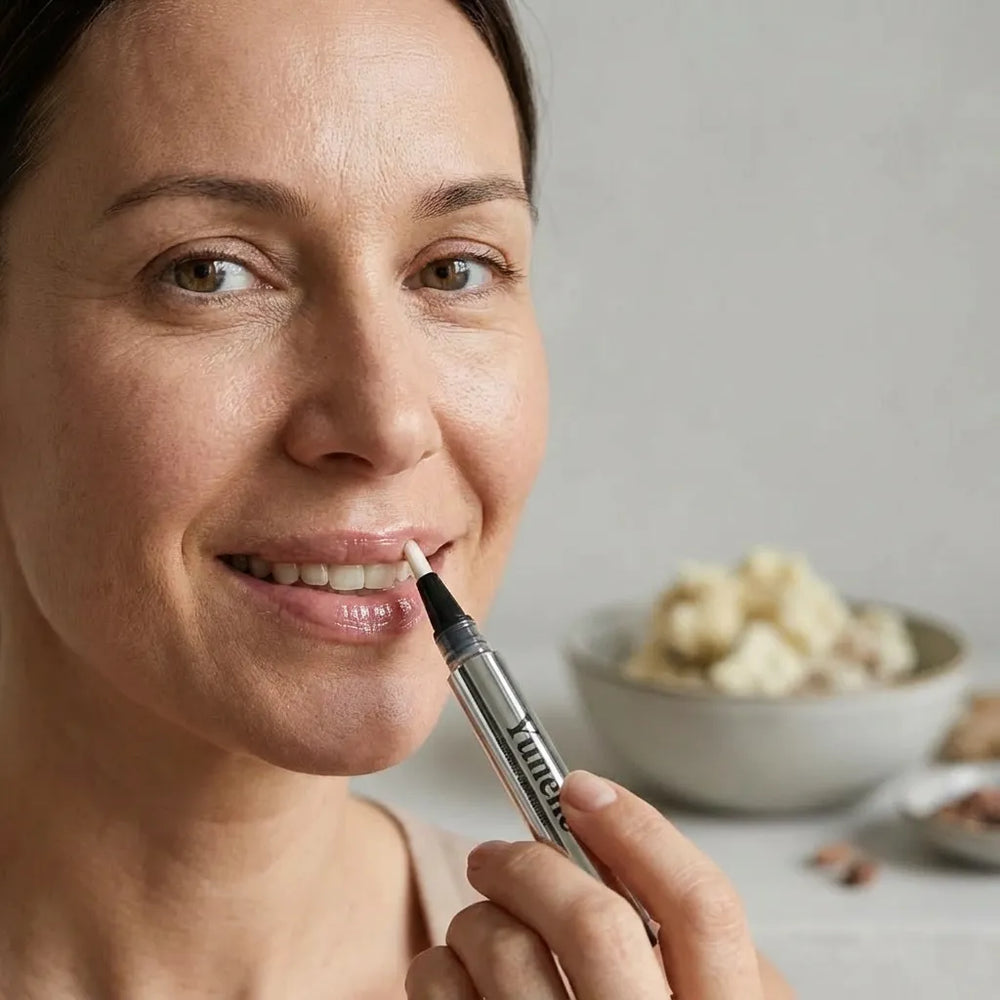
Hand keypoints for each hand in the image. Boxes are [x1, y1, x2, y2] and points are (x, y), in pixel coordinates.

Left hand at [406, 771, 785, 998]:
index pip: (701, 905)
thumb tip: (604, 835)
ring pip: (505, 949)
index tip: (580, 789)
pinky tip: (454, 977)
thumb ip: (682, 941)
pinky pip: (444, 990)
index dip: (637, 829)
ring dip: (477, 916)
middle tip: (496, 855)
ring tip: (479, 928)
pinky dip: (437, 966)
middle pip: (593, 921)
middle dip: (530, 865)